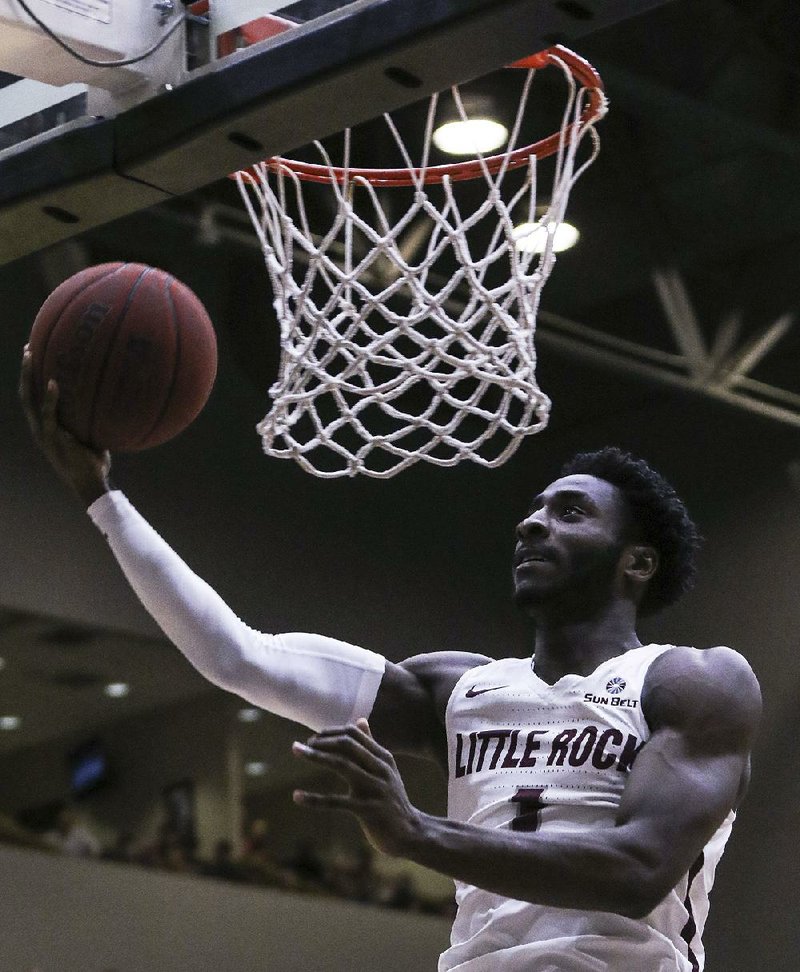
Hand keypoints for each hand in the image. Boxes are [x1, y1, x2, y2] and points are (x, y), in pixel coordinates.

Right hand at [20, 345, 110, 505]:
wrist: (91, 484)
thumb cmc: (96, 461)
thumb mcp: (93, 435)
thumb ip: (94, 418)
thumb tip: (112, 398)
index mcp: (47, 427)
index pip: (34, 397)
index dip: (32, 378)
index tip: (35, 355)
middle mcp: (40, 428)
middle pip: (26, 394)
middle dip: (25, 371)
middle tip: (28, 347)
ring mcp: (43, 433)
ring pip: (29, 400)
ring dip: (28, 377)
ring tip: (31, 355)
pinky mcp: (52, 439)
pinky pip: (48, 415)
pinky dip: (49, 399)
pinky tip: (53, 382)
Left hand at [292, 719, 422, 857]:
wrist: (411, 833)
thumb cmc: (392, 800)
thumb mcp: (385, 770)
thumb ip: (371, 746)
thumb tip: (360, 720)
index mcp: (383, 757)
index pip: (354, 734)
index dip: (331, 732)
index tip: (314, 738)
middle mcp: (380, 769)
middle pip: (347, 745)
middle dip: (322, 741)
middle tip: (301, 745)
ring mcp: (375, 789)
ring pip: (341, 765)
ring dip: (315, 756)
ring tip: (296, 751)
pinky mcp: (368, 810)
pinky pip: (336, 802)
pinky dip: (315, 799)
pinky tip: (297, 796)